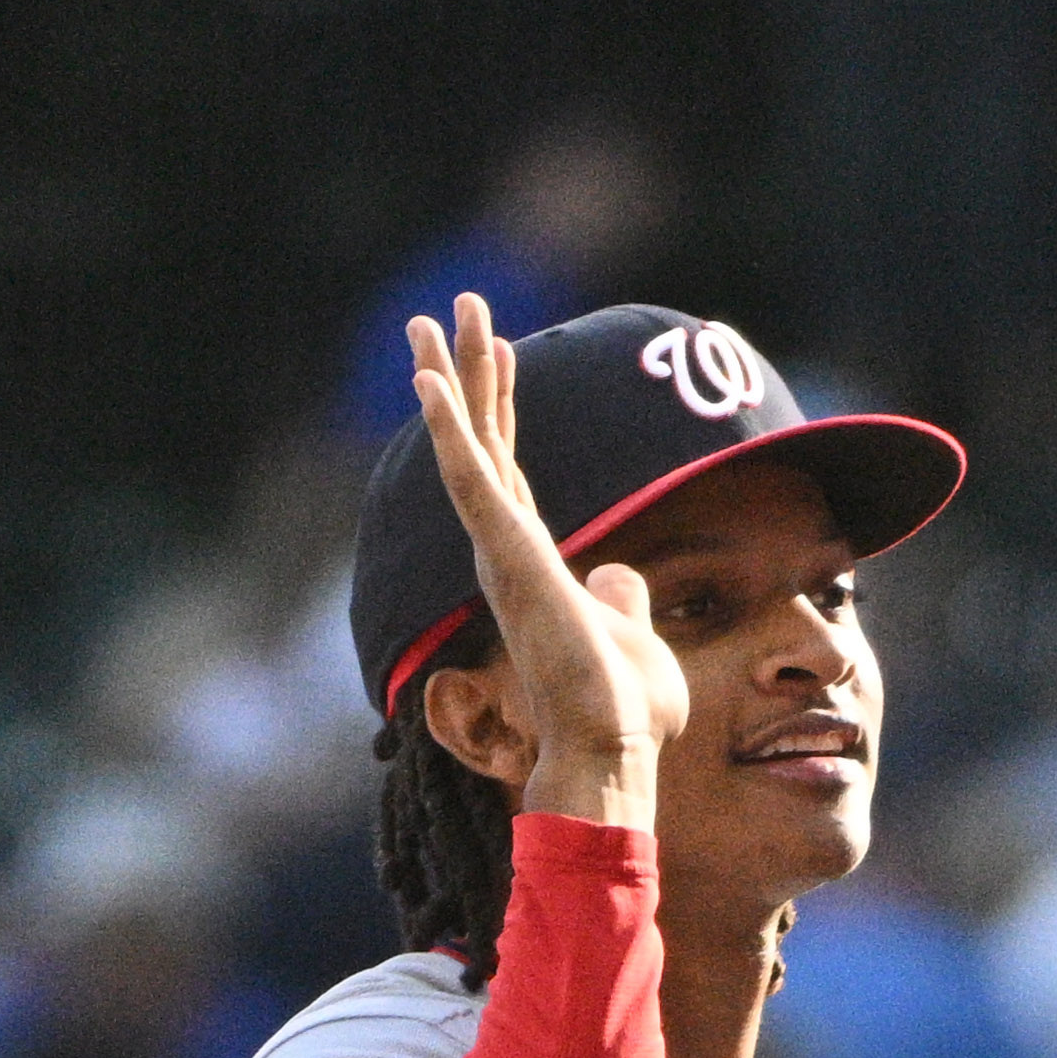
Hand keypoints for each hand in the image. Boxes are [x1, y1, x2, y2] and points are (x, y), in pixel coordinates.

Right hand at [405, 298, 683, 824]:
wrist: (613, 748)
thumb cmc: (622, 709)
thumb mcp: (628, 632)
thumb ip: (619, 598)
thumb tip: (622, 577)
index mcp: (532, 560)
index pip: (509, 467)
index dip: (501, 405)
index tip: (500, 350)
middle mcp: (506, 551)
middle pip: (482, 442)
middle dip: (465, 373)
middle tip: (448, 309)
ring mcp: (501, 553)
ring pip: (468, 448)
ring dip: (448, 381)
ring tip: (428, 320)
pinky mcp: (506, 560)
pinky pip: (470, 481)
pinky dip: (447, 431)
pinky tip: (427, 381)